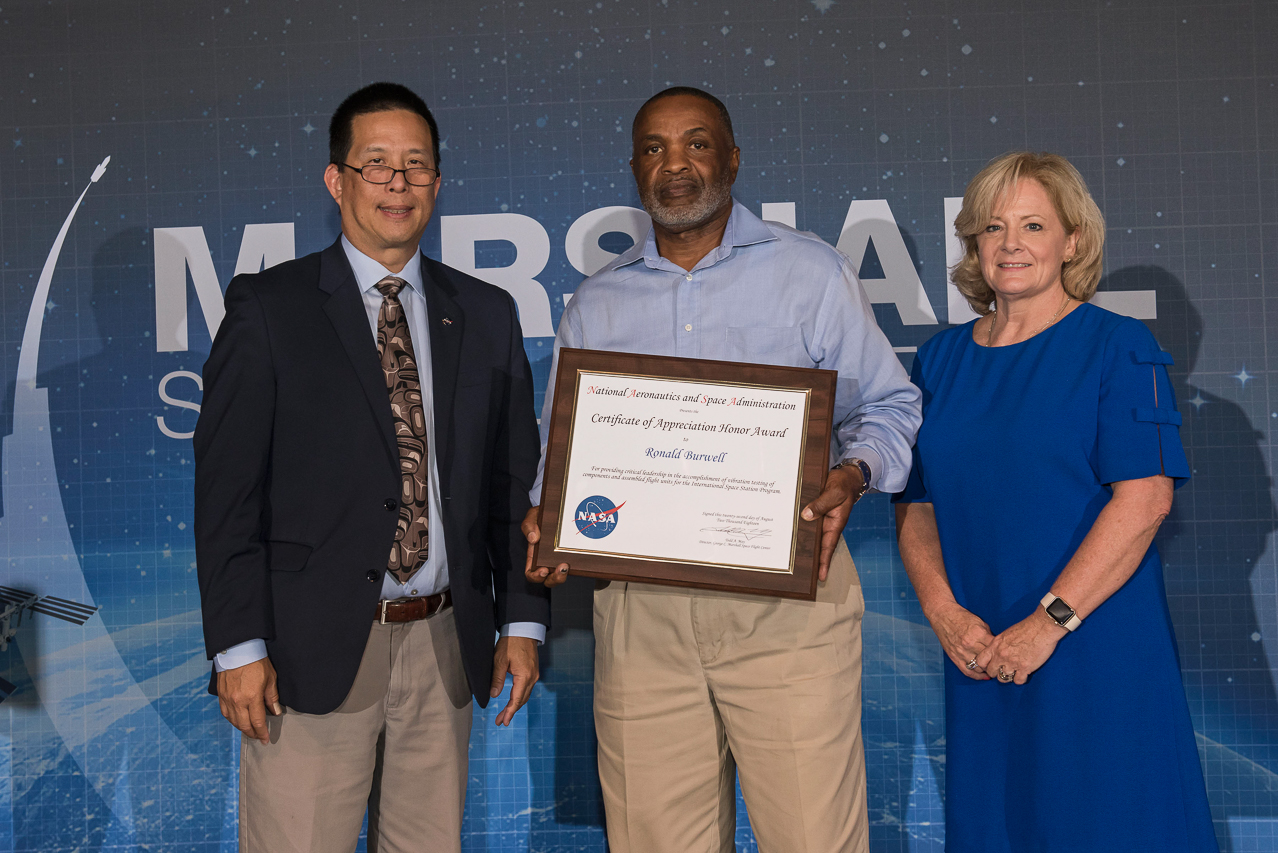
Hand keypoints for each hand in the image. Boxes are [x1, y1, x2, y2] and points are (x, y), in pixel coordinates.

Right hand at [216, 657, 281, 743]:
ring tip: (249, 730)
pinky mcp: (220, 695)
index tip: (265, 740)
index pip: (257, 722)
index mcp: (252, 697)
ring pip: (233, 721)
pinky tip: (237, 721)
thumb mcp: (270, 679)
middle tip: (258, 737)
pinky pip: (225, 713)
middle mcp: (238, 701)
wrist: (238, 650)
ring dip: (241, 728)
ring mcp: (227, 699)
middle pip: (244, 725)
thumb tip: (275, 712)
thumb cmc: (257, 662)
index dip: (262, 732)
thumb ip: (272, 698)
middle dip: (252, 733)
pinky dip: (232, 720)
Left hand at [491, 636, 539, 726]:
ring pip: (525, 695)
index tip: (503, 722)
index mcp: (525, 676)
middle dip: (511, 711)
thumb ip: (497, 678)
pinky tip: (512, 700)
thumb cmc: (511, 642)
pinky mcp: (533, 671)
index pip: (516, 699)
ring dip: (515, 705)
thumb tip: (493, 695)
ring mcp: (534, 674)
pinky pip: (526, 688)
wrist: (523, 629)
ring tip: (504, 714)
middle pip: (522, 700)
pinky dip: (519, 697)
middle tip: (500, 721)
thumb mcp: (499, 660)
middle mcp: (532, 677)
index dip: (509, 712)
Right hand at [522, 505, 570, 586]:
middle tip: (562, 567)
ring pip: (562, 576)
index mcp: (535, 555)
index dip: (536, 576)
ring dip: (564, 575)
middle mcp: (547, 561)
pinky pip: (576, 567)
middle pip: (549, 580)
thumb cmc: (542, 516)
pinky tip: (580, 557)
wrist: (558, 510)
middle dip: (555, 578)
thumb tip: (533, 538)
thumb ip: (529, 526)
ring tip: (567, 565)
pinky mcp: (573, 556)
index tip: (543, 570)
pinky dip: (578, 567)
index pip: (531, 573)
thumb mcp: (532, 517)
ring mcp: (560, 559)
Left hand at [800, 466, 861, 580]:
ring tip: (789, 558)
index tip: (821, 576)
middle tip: (801, 574)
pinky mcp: (813, 512)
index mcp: (835, 524)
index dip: (824, 562)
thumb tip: (806, 516)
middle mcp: (826, 525)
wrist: (845, 476)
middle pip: (817, 545)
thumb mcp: (834, 493)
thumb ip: (821, 504)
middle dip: (810, 559)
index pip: (828, 547)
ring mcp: (819, 519)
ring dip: (800, 543)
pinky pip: (804, 522)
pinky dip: (797, 527)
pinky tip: (786, 532)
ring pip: (809, 535)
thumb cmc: (843, 485)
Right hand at [926, 601, 995, 680]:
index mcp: (978, 633)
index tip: (1005, 655)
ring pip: (979, 667)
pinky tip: (983, 676)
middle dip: (996, 662)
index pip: (995, 648)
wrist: (942, 614)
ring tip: (993, 670)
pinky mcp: (954, 657)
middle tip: (1001, 664)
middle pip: (988, 659)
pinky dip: (976, 676)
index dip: (1001, 652)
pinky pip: (967, 671)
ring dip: (987, 670)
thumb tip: (996, 646)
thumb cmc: (961, 616)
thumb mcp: (979, 622)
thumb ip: (988, 635)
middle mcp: (970, 644)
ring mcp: (961, 652)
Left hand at [976, 609, 1066, 684]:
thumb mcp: (1006, 634)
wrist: (1042, 627)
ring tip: (1014, 672)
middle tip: (1004, 670)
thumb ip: (999, 645)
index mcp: (995, 645)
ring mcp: (1012, 662)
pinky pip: (1018, 681)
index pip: (980, 661)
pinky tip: (1024, 673)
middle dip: (996, 672)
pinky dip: (1021, 679)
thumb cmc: (1026, 628)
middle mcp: (1001, 655)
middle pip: (991, 672)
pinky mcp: (1025, 668)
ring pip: (1003, 679)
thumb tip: (996, 653)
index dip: (985, 665)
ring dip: (1008, 676)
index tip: (991, 665)